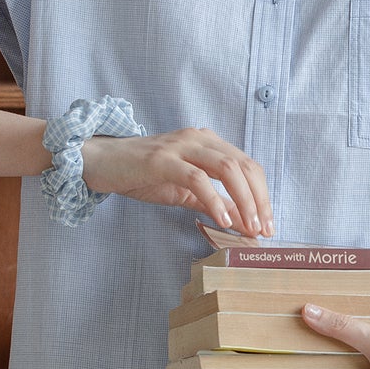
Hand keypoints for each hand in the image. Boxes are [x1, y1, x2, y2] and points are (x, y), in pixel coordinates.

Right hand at [78, 127, 272, 236]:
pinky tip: (222, 220)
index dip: (263, 195)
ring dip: (243, 200)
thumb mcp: (184, 191)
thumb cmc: (142, 174)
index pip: (248, 166)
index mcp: (208, 143)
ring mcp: (181, 146)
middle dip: (259, 200)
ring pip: (227, 168)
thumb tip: (244, 223)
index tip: (268, 224)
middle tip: (264, 229)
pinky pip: (197, 178)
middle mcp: (199, 139)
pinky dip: (214, 199)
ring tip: (248, 227)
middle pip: (244, 166)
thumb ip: (214, 203)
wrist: (101, 162)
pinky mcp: (162, 159)